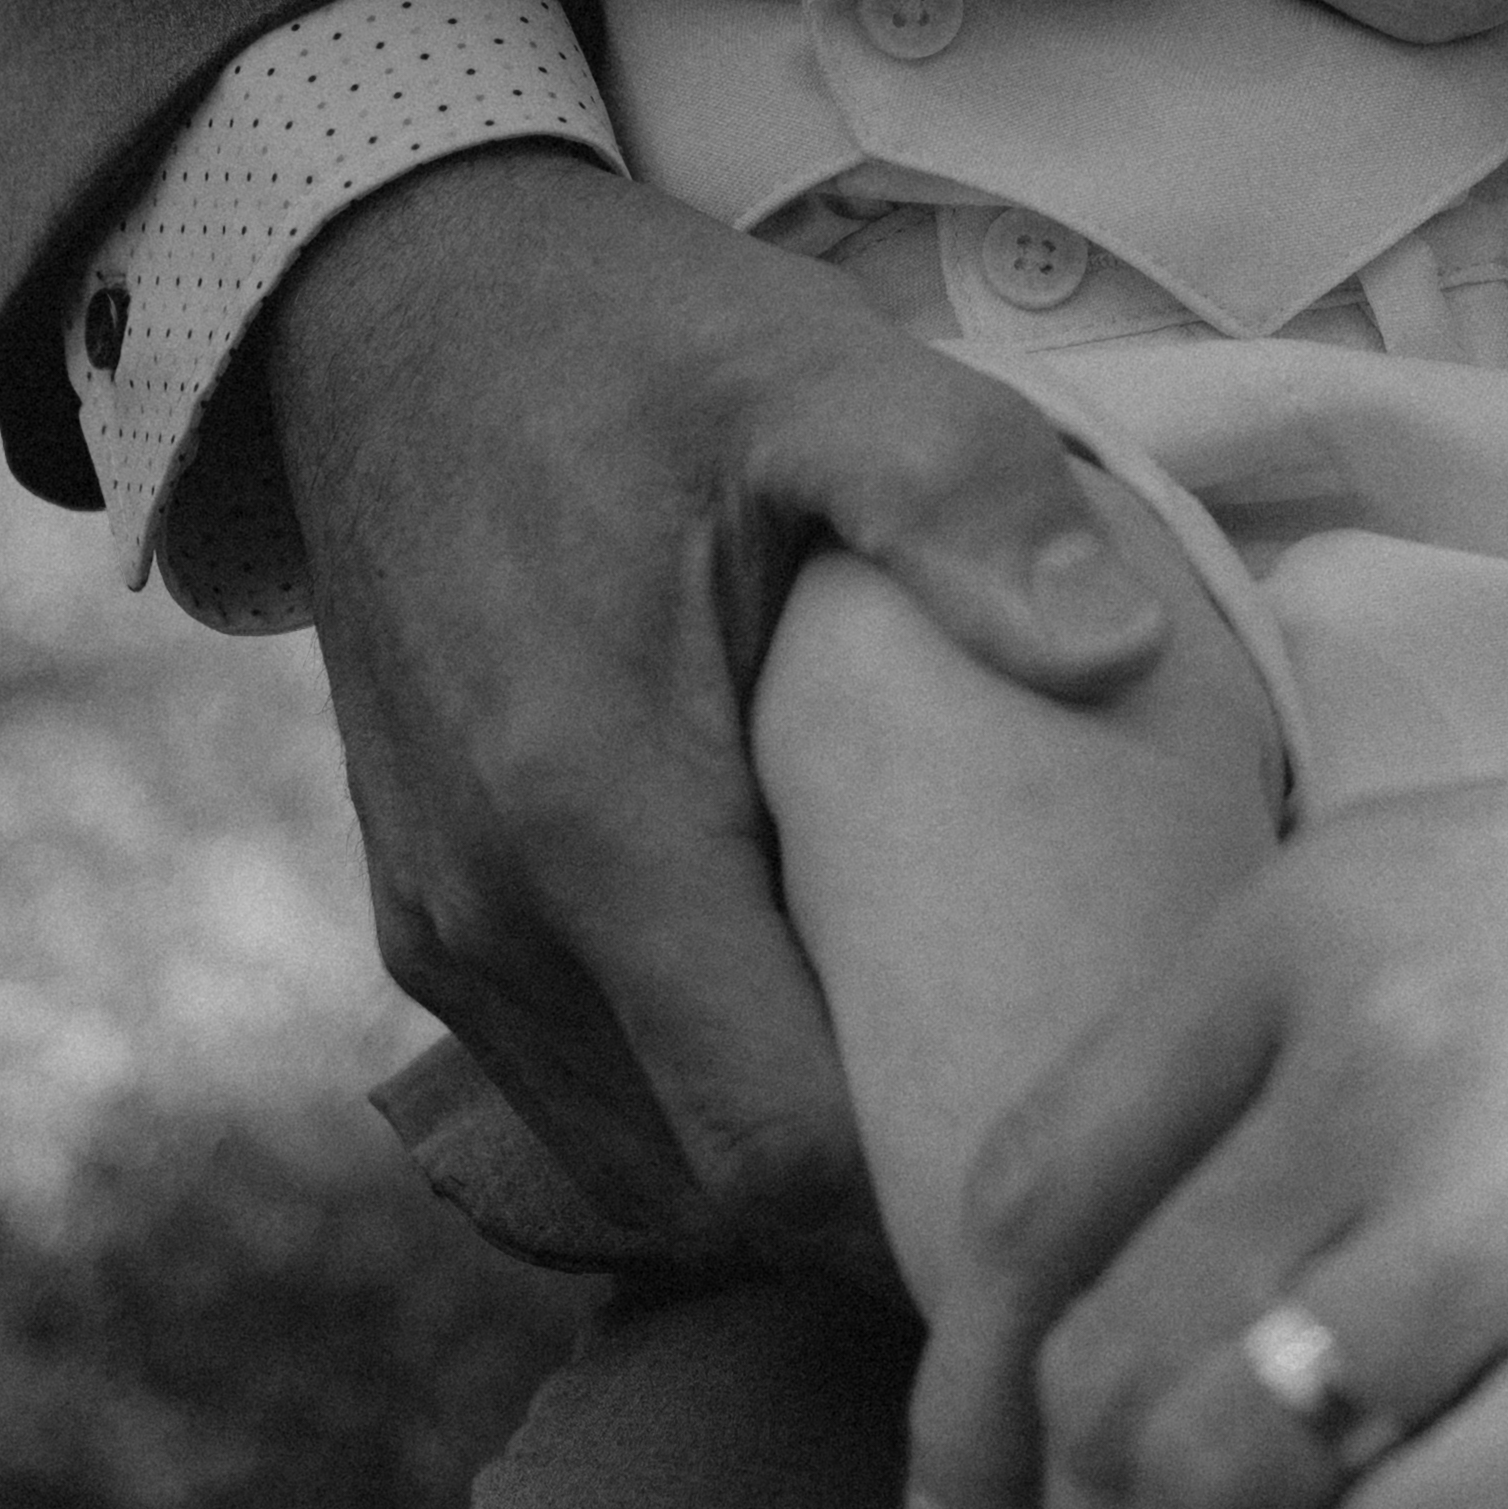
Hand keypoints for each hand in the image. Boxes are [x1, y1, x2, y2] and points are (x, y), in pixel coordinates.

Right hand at [269, 146, 1175, 1265]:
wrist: (388, 301)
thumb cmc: (623, 340)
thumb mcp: (813, 369)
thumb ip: (963, 494)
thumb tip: (1119, 652)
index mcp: (587, 812)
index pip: (778, 1141)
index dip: (938, 1196)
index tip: (1092, 1160)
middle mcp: (490, 917)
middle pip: (721, 1194)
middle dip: (892, 1207)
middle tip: (1074, 1146)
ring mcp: (443, 934)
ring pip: (645, 1170)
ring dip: (798, 1173)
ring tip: (973, 1103)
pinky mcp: (430, 922)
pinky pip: (585, 1097)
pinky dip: (708, 1113)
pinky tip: (835, 1034)